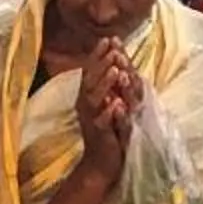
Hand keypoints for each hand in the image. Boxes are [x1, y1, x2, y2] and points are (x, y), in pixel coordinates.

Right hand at [77, 36, 135, 187]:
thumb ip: (108, 87)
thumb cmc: (107, 131)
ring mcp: (90, 118)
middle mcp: (85, 104)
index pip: (91, 70)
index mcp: (88, 96)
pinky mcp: (97, 133)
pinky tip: (117, 103)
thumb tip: (116, 63)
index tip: (108, 39)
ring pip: (95, 97)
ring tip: (115, 71)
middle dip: (102, 64)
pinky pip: (102, 121)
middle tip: (112, 50)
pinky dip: (108, 112)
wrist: (101, 163)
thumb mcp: (107, 105)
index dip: (98, 55)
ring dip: (105, 83)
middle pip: (91, 80)